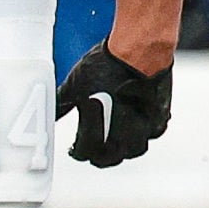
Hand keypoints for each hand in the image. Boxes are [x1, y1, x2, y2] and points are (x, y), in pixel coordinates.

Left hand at [56, 41, 173, 166]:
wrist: (139, 49)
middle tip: (95, 150)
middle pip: (111, 158)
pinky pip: (153, 132)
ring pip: (135, 149)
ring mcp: (144, 126)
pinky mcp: (160, 115)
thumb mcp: (75, 85)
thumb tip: (49, 114)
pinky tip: (139, 124)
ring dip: (124, 148)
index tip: (75, 149)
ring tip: (117, 142)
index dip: (77, 152)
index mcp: (99, 132)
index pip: (85, 153)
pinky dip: (145, 132)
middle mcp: (123, 135)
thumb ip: (61, 104)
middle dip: (101, 156)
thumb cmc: (107, 66)